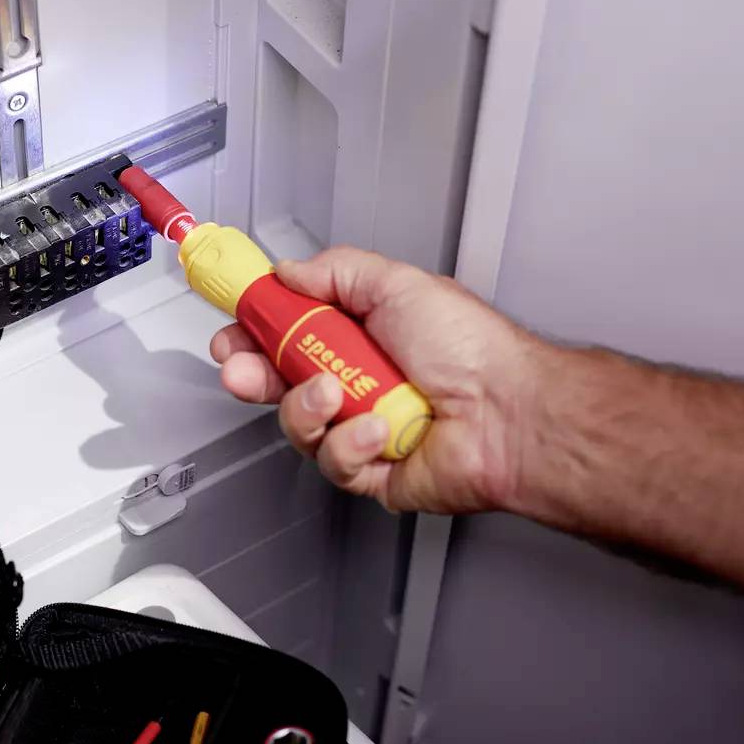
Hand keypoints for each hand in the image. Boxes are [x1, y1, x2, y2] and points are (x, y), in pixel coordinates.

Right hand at [210, 247, 536, 512]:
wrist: (510, 412)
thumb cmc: (473, 350)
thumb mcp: (397, 284)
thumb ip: (336, 271)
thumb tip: (289, 271)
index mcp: (360, 335)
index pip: (289, 332)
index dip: (255, 331)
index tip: (233, 327)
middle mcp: (357, 382)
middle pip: (279, 381)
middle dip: (252, 374)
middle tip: (243, 369)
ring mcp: (361, 428)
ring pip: (298, 423)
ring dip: (307, 406)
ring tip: (335, 393)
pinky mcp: (370, 472)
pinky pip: (333, 461)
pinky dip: (351, 443)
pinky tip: (378, 429)